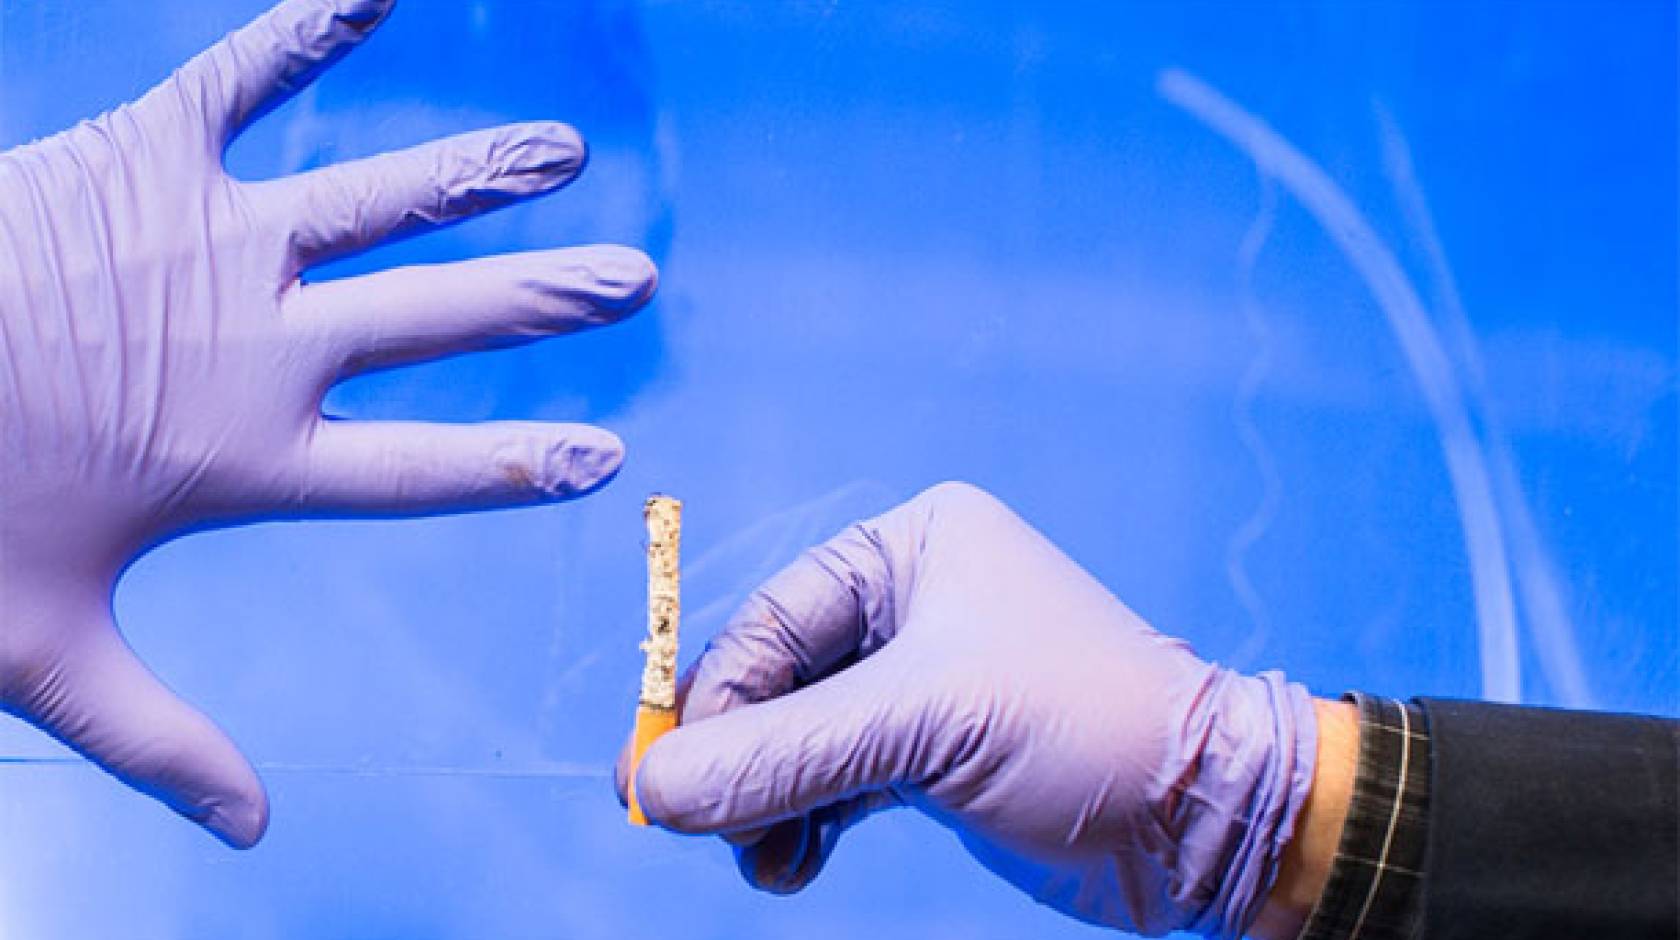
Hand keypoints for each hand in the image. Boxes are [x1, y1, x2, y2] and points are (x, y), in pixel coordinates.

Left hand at [0, 0, 655, 846]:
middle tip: (636, 280)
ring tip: (561, 151)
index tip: (603, 457)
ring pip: (385, 202)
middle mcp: (265, 343)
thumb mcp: (47, 655)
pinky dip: (316, 31)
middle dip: (546, 300)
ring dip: (481, 176)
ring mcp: (216, 241)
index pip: (427, 469)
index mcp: (253, 457)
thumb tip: (254, 836)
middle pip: (441, 323)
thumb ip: (162, 742)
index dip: (520, 463)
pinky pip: (248, 77)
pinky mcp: (147, 157)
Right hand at [624, 484, 1317, 938]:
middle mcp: (914, 603)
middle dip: (739, 758)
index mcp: (914, 548)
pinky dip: (805, 823)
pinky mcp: (934, 755)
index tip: (662, 775)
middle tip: (692, 825)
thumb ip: (781, 756)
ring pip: (802, 738)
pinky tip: (789, 865)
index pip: (775, 618)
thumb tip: (650, 788)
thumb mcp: (923, 729)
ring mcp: (923, 683)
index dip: (713, 698)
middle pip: (778, 680)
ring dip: (768, 802)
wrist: (1206, 819)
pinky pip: (837, 781)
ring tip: (764, 861)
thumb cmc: (1083, 730)